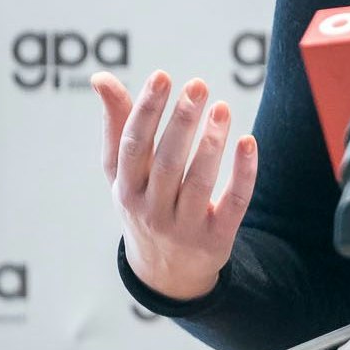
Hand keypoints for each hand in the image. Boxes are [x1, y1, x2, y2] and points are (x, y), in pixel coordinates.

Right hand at [92, 69, 257, 303]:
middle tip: (198, 85)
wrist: (165, 273)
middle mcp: (151, 209)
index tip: (161, 76)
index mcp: (126, 187)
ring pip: (199, 181)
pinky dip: (242, 174)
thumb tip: (101, 76)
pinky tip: (249, 143)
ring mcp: (183, 226)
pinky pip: (232, 203)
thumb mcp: (122, 172)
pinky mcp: (215, 239)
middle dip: (181, 122)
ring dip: (212, 143)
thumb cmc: (142, 202)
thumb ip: (116, 123)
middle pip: (167, 161)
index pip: (134, 145)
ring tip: (222, 107)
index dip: (145, 111)